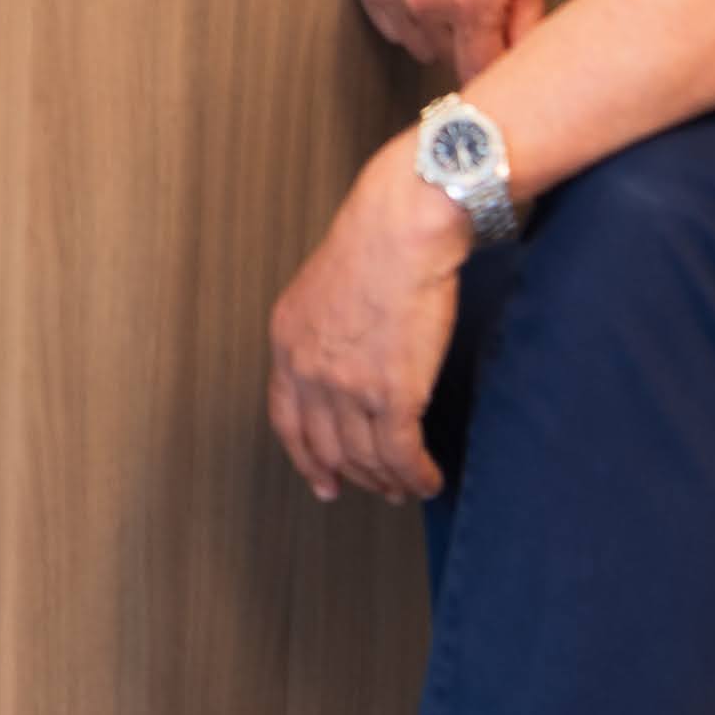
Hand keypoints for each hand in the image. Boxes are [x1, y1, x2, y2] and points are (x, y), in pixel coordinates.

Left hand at [268, 142, 474, 503]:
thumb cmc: (376, 243)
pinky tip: (428, 479)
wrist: (404, 226)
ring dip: (390, 480)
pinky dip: (416, 475)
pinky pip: (401, 455)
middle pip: (328, 446)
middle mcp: (310, 370)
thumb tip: (343, 362)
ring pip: (366, 458)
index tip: (324, 480)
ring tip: (408, 486)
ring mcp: (349, 386)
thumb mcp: (322, 288)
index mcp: (288, 341)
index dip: (306, 458)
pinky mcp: (393, 394)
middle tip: (377, 488)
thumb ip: (322, 331)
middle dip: (355, 476)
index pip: (287, 419)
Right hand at [351, 0, 549, 76]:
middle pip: (448, 61)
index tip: (499, 68)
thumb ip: (528, 27)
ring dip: (435, 29)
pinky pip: (389, 23)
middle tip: (481, 3)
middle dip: (468, 43)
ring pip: (417, 44)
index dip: (494, 73)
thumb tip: (520, 69)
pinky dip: (407, 10)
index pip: (480, 76)